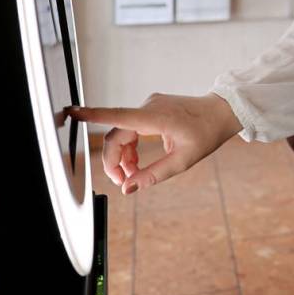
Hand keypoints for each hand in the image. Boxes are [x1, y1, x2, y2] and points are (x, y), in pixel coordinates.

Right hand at [68, 92, 241, 195]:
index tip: (71, 112)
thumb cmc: (206, 133)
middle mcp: (148, 107)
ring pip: (122, 133)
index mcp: (155, 117)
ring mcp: (150, 105)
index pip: (117, 116)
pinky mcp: (151, 108)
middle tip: (123, 182)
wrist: (222, 112)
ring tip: (134, 174)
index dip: (91, 115)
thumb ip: (153, 175)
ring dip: (123, 156)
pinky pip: (131, 128)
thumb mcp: (182, 161)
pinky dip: (131, 147)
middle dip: (114, 161)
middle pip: (116, 135)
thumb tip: (128, 188)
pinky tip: (137, 161)